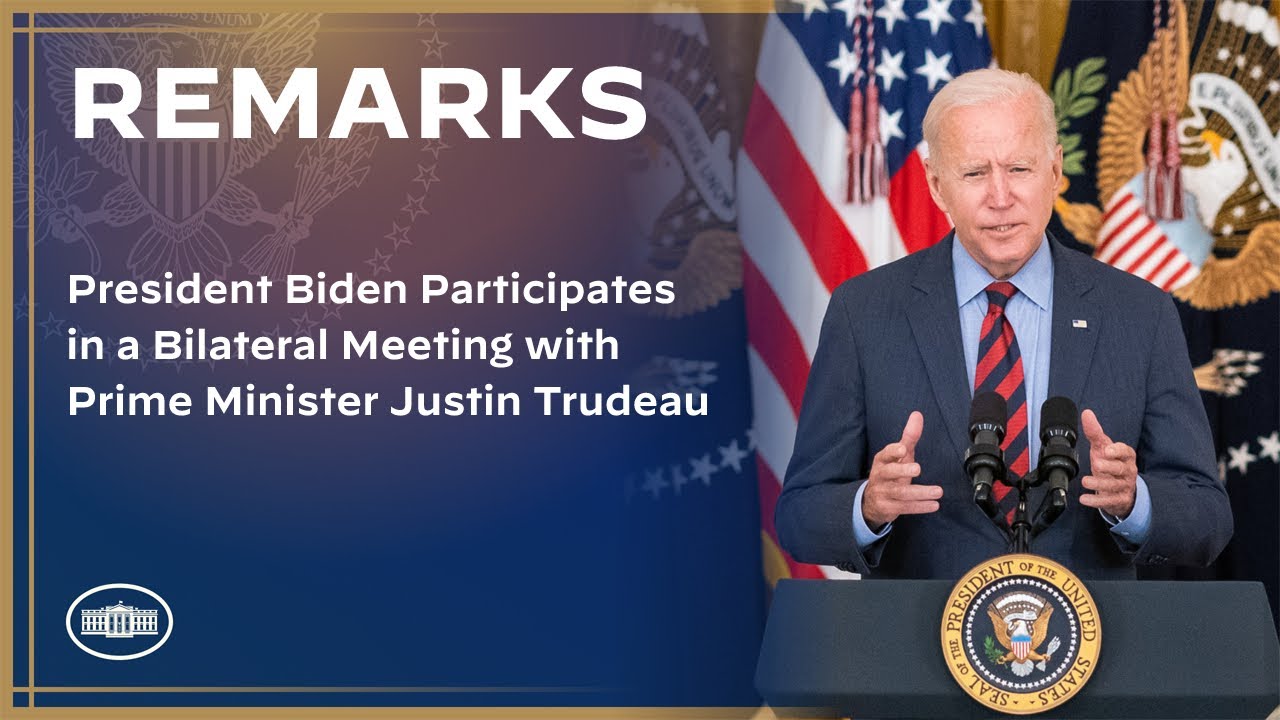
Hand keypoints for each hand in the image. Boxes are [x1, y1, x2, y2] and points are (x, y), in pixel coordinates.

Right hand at [862, 411, 941, 529]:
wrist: (872, 501)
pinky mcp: (888, 508)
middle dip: (902, 471)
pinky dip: (920, 506)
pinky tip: (934, 504)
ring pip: (900, 493)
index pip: (885, 454)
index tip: (903, 449)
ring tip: (938, 491)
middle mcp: (880, 476)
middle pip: (889, 473)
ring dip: (920, 492)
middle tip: (917, 468)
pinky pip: (905, 507)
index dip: (893, 451)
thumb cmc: (890, 473)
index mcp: (882, 461)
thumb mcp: (899, 455)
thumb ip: (909, 436)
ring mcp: (883, 493)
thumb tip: (917, 415)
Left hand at [1079, 409, 1137, 517]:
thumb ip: (1095, 432)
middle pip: (1121, 469)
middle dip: (1110, 467)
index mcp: (1126, 456)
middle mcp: (1128, 471)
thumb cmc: (1111, 464)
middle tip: (1096, 464)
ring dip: (1099, 484)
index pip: (1126, 451)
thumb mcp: (1103, 448)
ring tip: (1085, 482)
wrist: (1120, 489)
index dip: (1117, 451)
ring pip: (1114, 486)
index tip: (1106, 450)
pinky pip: (1109, 501)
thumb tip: (1086, 413)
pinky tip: (1084, 499)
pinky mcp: (1119, 500)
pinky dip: (1096, 501)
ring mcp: (1124, 486)